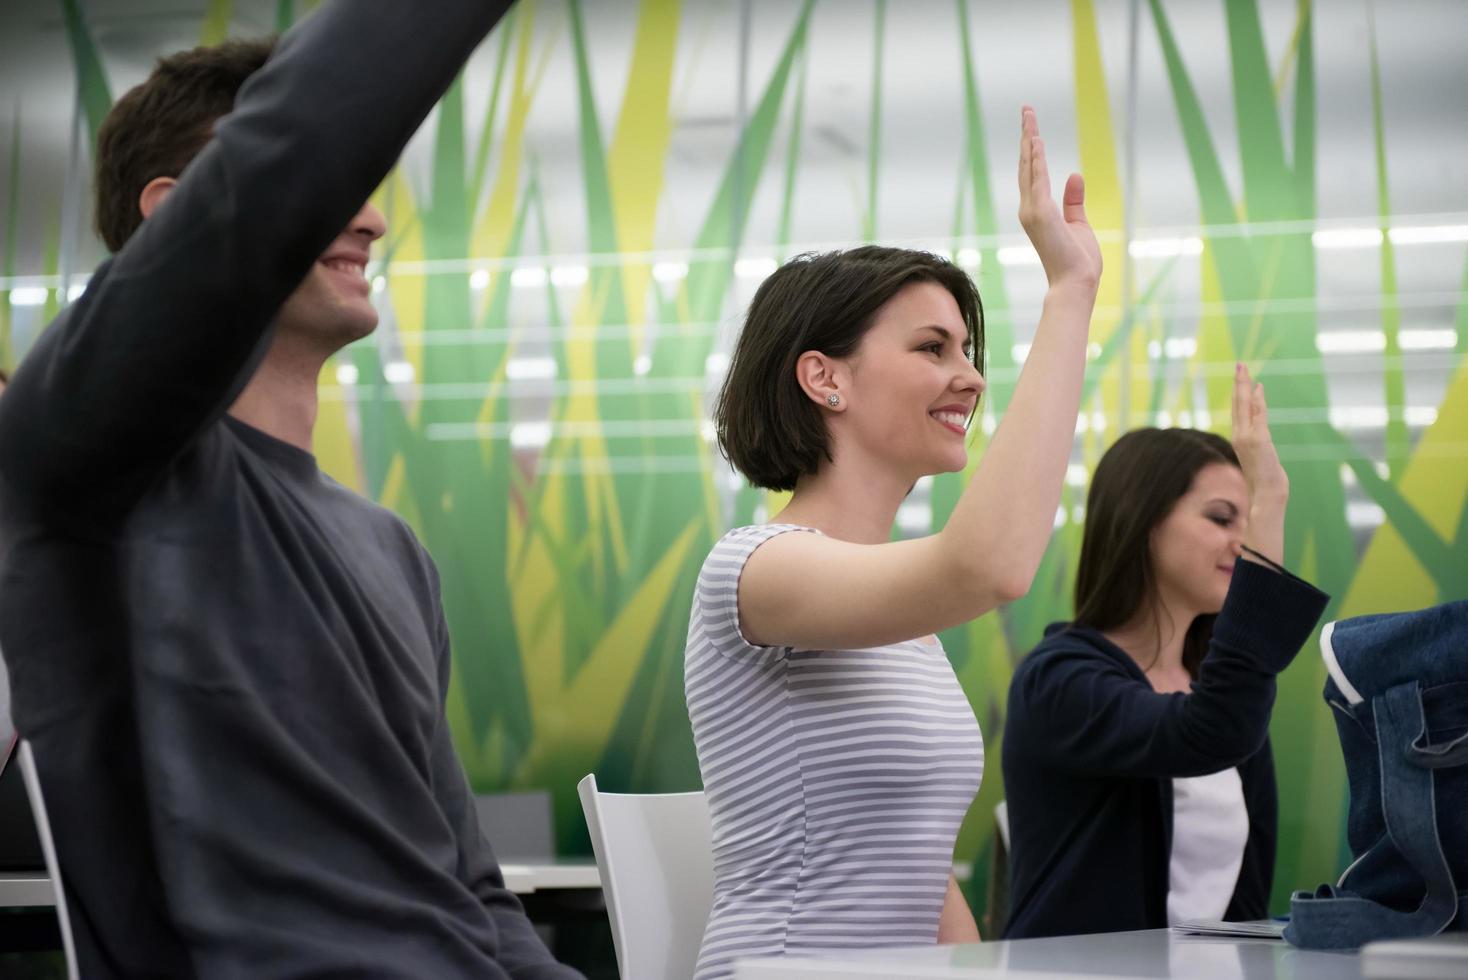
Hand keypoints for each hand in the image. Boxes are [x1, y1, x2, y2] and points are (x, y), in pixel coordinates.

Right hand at [1017, 106, 1101, 291]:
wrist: (1076, 283)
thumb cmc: (1077, 261)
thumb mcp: (1079, 223)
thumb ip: (1074, 200)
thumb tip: (1075, 174)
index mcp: (1037, 213)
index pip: (1033, 174)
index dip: (1032, 150)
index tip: (1033, 129)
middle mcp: (1029, 209)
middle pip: (1027, 165)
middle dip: (1027, 136)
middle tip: (1027, 110)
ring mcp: (1033, 211)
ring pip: (1030, 167)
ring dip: (1030, 139)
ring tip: (1029, 116)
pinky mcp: (1041, 214)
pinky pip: (1038, 179)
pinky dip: (1036, 159)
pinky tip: (1037, 140)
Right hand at [1231, 362, 1286, 503]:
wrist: (1264, 495)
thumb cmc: (1264, 481)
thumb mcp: (1261, 459)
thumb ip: (1259, 445)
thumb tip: (1261, 443)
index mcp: (1239, 438)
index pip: (1238, 410)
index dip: (1239, 392)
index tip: (1242, 378)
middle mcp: (1239, 435)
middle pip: (1238, 403)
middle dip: (1239, 383)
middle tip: (1240, 365)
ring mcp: (1247, 437)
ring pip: (1244, 406)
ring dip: (1245, 386)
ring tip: (1244, 369)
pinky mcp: (1258, 440)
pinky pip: (1258, 416)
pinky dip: (1258, 401)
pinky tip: (1259, 388)